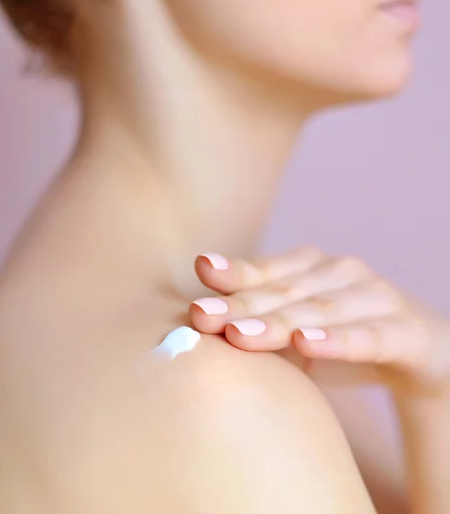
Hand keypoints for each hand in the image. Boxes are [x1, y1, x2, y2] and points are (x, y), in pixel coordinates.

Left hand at [189, 248, 449, 392]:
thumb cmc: (342, 334)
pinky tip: (306, 344)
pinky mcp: (403, 329)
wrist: (417, 350)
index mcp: (311, 267)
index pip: (266, 272)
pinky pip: (368, 336)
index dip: (233, 275)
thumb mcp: (297, 328)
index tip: (201, 270)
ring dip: (278, 322)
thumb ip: (260, 323)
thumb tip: (200, 329)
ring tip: (239, 334)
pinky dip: (337, 340)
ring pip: (320, 311)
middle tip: (202, 316)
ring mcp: (374, 296)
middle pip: (284, 292)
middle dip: (241, 305)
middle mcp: (341, 272)